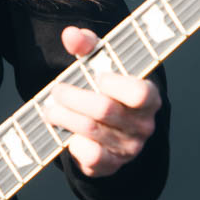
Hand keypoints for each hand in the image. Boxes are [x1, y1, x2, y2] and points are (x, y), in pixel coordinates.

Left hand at [45, 25, 161, 177]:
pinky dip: (73, 142)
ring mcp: (129, 148)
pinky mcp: (112, 165)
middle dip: (73, 97)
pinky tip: (66, 132)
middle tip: (56, 90)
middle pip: (105, 110)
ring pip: (91, 131)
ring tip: (50, 108)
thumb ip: (88, 45)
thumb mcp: (101, 63)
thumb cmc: (108, 87)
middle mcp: (144, 125)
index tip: (98, 76)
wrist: (112, 126)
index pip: (140, 93)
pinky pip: (90, 156)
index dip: (116, 84)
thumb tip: (71, 34)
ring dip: (64, 117)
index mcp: (149, 97)